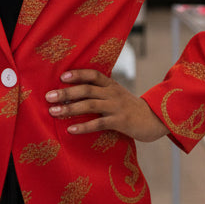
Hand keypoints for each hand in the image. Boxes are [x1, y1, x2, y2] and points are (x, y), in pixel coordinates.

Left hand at [46, 69, 168, 141]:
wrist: (155, 120)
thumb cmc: (131, 108)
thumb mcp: (117, 95)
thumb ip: (101, 91)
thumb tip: (77, 90)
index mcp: (111, 85)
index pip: (93, 75)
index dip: (78, 74)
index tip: (62, 76)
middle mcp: (112, 93)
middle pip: (87, 89)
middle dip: (66, 92)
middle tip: (48, 96)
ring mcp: (116, 107)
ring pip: (90, 105)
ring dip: (70, 108)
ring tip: (54, 111)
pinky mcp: (120, 122)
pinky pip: (99, 123)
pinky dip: (83, 126)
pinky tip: (71, 129)